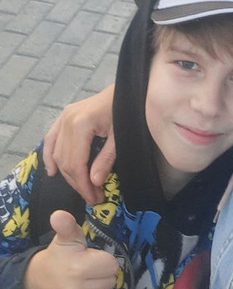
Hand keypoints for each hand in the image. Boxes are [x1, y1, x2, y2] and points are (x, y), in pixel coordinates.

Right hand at [23, 211, 118, 288]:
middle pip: (110, 283)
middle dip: (102, 276)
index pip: (112, 266)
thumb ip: (67, 225)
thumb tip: (59, 215)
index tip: (92, 259)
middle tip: (88, 272)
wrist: (38, 281)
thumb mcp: (66, 238)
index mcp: (79, 267)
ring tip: (85, 284)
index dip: (104, 261)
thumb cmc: (60, 256)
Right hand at [43, 85, 115, 204]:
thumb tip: (93, 183)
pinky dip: (50, 156)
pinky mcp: (64, 116)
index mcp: (81, 124)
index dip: (83, 185)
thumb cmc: (126, 110)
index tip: (94, 198)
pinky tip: (52, 172)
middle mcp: (67, 120)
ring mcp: (64, 117)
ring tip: (82, 188)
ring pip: (58, 153)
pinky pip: (51, 139)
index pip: (76, 164)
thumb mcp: (120, 137)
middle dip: (77, 182)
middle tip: (92, 197)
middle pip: (65, 161)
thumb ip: (106, 159)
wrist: (125, 90)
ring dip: (67, 174)